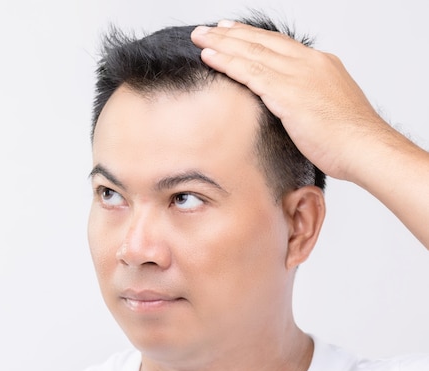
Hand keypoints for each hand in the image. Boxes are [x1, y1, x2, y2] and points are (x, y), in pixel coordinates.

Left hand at [190, 20, 394, 182]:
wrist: (364, 148)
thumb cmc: (350, 139)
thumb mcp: (330, 109)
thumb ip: (309, 100)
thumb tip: (295, 107)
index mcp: (321, 64)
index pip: (279, 44)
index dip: (252, 36)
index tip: (232, 30)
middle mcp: (308, 63)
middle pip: (261, 42)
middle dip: (231, 34)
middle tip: (207, 29)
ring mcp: (297, 75)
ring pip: (251, 52)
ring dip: (221, 43)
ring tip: (199, 37)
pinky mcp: (286, 92)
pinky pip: (248, 72)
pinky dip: (226, 62)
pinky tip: (208, 56)